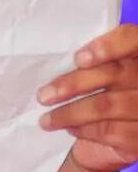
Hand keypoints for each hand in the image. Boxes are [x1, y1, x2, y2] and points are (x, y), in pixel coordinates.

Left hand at [37, 24, 137, 171]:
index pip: (132, 39)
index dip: (109, 46)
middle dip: (74, 84)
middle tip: (43, 95)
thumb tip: (61, 56)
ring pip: (108, 105)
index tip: (78, 58)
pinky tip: (71, 128)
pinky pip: (114, 132)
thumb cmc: (107, 91)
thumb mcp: (106, 68)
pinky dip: (88, 130)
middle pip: (114, 74)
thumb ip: (96, 58)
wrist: (121, 130)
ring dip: (72, 113)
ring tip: (47, 119)